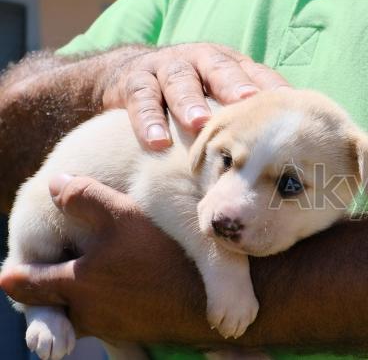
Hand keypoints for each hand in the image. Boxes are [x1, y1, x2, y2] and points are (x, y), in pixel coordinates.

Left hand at [0, 176, 214, 344]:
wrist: (205, 302)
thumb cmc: (162, 257)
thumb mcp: (122, 216)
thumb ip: (85, 197)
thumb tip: (55, 183)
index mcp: (72, 285)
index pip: (22, 284)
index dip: (17, 271)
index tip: (21, 260)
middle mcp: (84, 313)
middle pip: (48, 303)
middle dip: (49, 285)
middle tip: (64, 261)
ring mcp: (110, 326)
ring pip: (80, 311)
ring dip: (83, 293)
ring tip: (101, 267)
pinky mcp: (135, 330)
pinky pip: (109, 317)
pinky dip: (110, 301)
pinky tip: (132, 281)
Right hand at [102, 43, 288, 148]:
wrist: (125, 75)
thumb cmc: (190, 95)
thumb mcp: (218, 96)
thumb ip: (246, 113)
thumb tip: (290, 145)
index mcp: (227, 63)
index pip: (255, 73)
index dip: (271, 86)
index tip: (289, 102)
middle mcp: (199, 60)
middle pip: (218, 68)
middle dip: (233, 84)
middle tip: (246, 101)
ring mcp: (165, 67)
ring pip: (179, 80)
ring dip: (189, 102)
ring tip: (199, 124)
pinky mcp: (133, 81)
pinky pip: (141, 99)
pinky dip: (148, 120)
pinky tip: (157, 142)